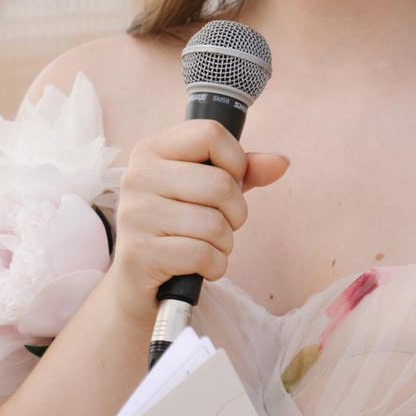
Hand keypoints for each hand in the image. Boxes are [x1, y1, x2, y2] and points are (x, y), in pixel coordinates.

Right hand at [92, 119, 287, 329]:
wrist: (139, 282)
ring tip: (207, 246)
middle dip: (236, 212)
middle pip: (220, 184)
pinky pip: (203, 255)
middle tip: (221, 224)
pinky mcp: (139, 254)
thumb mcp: (207, 192)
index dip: (236, 162)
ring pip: (215, 224)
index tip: (231, 182)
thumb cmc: (177, 228)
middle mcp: (137, 177)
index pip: (210, 134)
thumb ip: (243, 172)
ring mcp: (135, 215)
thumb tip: (281, 162)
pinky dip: (215, 266)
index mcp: (151, 151)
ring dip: (225, 243)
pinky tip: (201, 266)